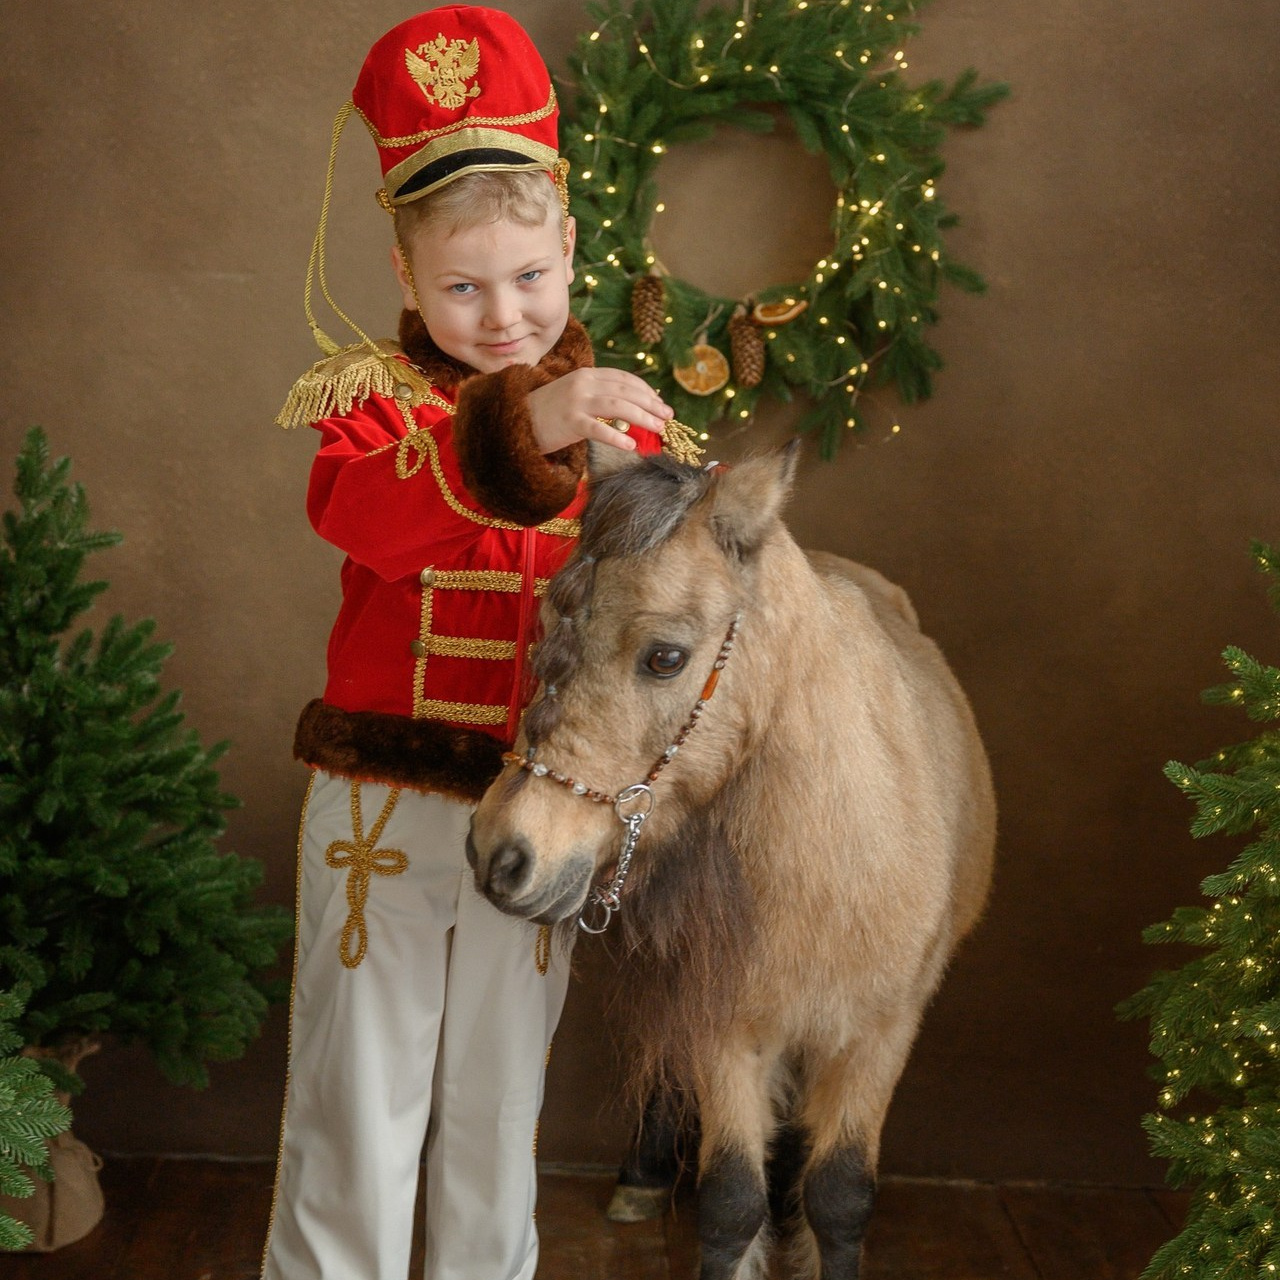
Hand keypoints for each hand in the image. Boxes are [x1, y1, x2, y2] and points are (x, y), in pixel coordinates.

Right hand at [526, 368, 672, 453]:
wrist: (516, 421)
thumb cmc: (550, 413)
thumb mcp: (576, 396)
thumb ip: (599, 396)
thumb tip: (632, 409)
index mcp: (586, 375)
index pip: (624, 379)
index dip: (645, 391)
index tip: (661, 403)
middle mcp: (583, 384)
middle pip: (625, 391)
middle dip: (651, 404)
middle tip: (668, 417)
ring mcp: (576, 402)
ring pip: (618, 406)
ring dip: (642, 417)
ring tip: (658, 429)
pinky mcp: (569, 422)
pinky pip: (598, 429)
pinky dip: (617, 437)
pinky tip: (632, 446)